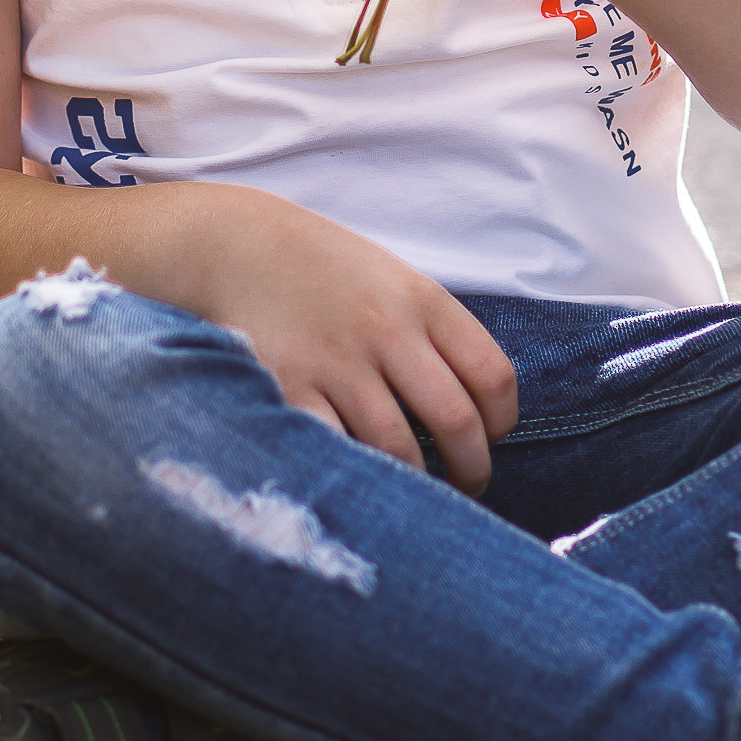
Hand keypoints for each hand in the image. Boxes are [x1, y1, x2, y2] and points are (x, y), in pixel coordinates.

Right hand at [187, 191, 518, 489]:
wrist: (238, 245)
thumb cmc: (326, 271)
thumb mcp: (394, 279)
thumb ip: (435, 333)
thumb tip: (479, 408)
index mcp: (423, 300)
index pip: (493, 376)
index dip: (502, 422)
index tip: (492, 437)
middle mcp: (386, 330)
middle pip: (456, 422)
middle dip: (471, 470)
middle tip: (465, 486)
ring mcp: (337, 362)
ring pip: (399, 450)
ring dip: (415, 487)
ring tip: (415, 495)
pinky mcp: (288, 388)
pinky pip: (335, 451)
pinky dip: (352, 477)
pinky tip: (358, 483)